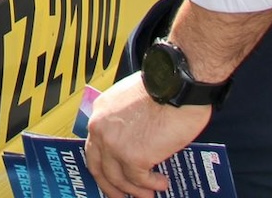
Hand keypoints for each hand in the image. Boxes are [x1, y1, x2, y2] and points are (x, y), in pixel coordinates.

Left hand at [82, 73, 210, 197]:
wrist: (177, 85)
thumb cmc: (164, 86)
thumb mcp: (131, 99)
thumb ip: (124, 120)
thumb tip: (134, 140)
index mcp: (100, 112)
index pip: (94, 145)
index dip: (102, 164)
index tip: (111, 174)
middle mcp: (100, 129)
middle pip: (98, 167)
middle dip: (109, 186)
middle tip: (120, 195)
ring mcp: (114, 145)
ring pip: (118, 179)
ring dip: (134, 190)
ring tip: (148, 193)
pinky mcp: (133, 157)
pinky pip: (140, 180)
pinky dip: (151, 185)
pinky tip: (161, 183)